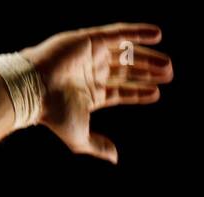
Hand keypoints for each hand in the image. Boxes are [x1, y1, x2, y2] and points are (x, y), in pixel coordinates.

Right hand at [22, 23, 172, 162]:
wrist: (35, 90)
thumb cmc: (54, 114)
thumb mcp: (80, 137)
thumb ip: (98, 147)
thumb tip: (115, 157)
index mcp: (90, 93)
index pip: (120, 91)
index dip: (139, 92)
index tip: (157, 92)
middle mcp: (91, 72)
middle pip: (126, 70)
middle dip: (147, 72)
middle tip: (168, 74)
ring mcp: (90, 55)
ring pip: (125, 53)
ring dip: (147, 56)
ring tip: (167, 63)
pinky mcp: (88, 39)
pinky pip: (118, 33)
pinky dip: (137, 32)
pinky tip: (157, 34)